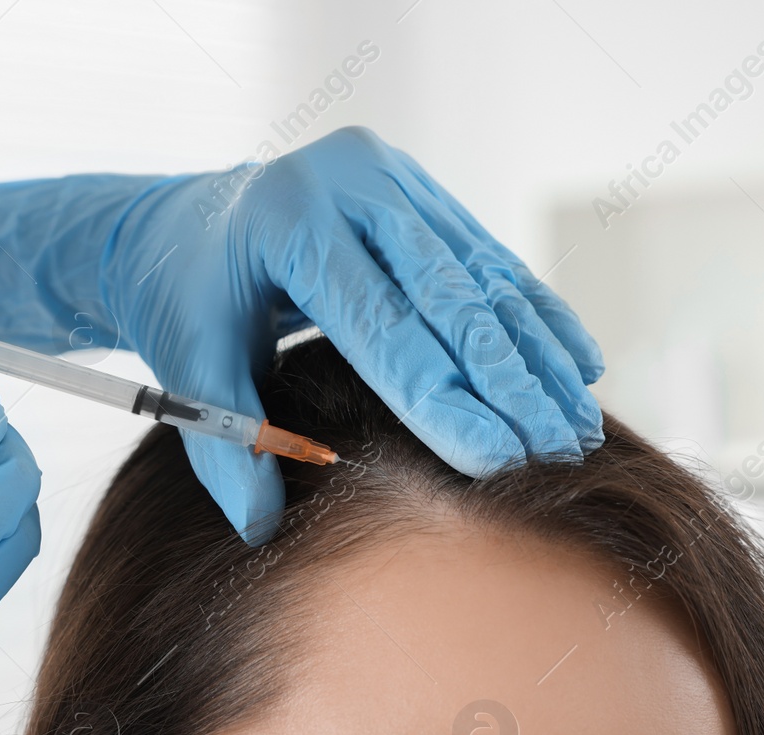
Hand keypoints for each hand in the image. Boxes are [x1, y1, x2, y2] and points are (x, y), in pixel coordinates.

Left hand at [0, 126, 601, 542]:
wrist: (184, 226)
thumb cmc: (188, 302)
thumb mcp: (189, 371)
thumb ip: (225, 446)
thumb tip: (262, 527)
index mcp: (291, 223)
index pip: (386, 325)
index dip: (447, 398)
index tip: (500, 461)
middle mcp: (352, 184)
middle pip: (452, 297)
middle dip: (512, 383)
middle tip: (559, 451)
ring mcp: (393, 180)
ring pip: (485, 277)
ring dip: (538, 355)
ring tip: (579, 427)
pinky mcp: (420, 192)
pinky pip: (490, 260)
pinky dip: (535, 317)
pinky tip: (577, 369)